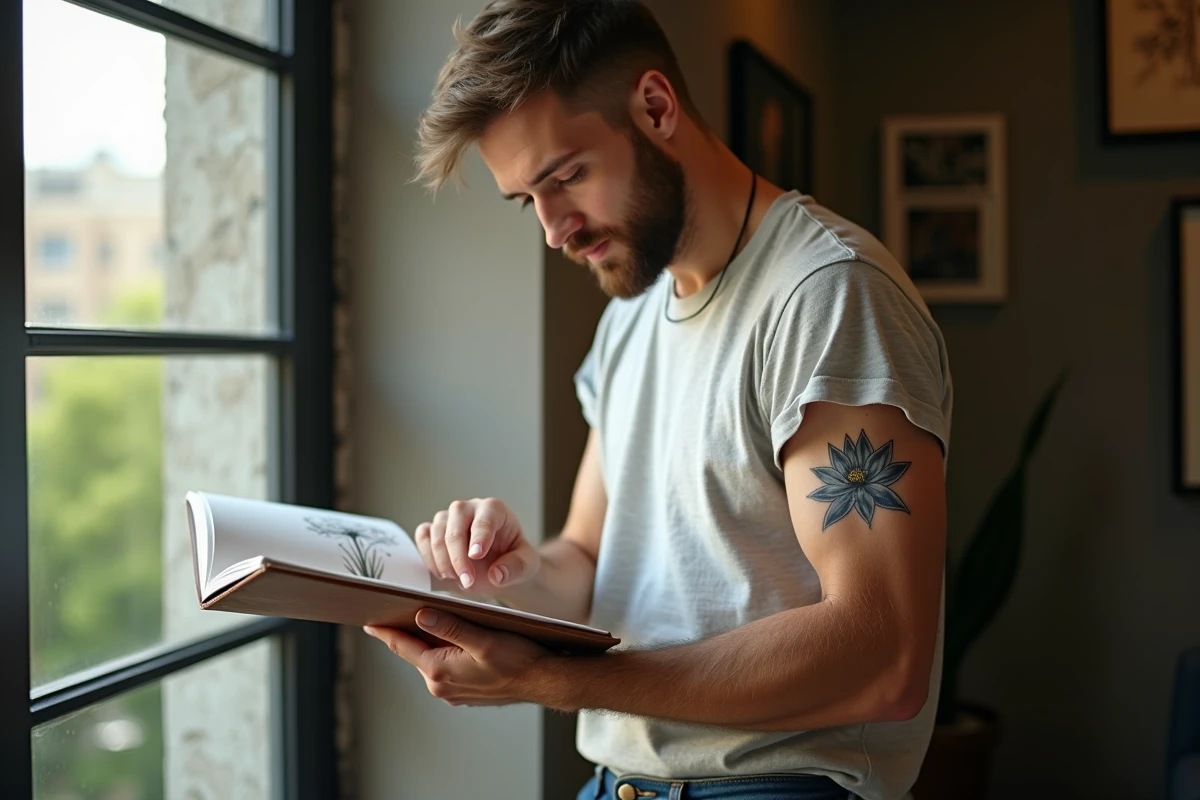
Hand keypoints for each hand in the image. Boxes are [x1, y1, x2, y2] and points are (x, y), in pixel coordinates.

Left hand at [364, 610, 547, 706]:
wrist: (544, 681)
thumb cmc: (519, 659)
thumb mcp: (484, 638)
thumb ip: (451, 627)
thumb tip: (420, 616)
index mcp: (440, 671)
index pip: (403, 646)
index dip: (384, 632)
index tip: (368, 621)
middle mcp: (441, 685)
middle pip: (414, 652)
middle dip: (405, 633)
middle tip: (393, 611)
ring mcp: (452, 691)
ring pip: (429, 659)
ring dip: (426, 642)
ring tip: (421, 619)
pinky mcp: (464, 691)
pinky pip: (444, 668)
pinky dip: (441, 652)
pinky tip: (450, 638)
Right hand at [414, 498, 539, 592]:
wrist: (500, 568)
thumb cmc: (515, 561)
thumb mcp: (527, 566)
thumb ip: (516, 568)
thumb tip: (496, 574)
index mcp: (495, 510)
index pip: (485, 518)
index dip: (479, 536)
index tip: (476, 556)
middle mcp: (470, 509)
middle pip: (455, 523)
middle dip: (458, 555)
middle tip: (467, 581)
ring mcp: (449, 518)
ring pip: (435, 530)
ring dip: (442, 559)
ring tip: (457, 580)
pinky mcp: (434, 531)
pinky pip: (422, 536)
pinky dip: (427, 555)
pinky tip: (442, 574)